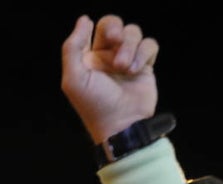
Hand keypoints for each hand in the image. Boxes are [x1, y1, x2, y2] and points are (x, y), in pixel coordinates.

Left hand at [60, 14, 159, 143]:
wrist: (121, 124)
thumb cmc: (94, 105)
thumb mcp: (74, 79)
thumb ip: (72, 48)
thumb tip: (84, 19)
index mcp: (89, 58)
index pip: (92, 29)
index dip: (93, 27)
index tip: (96, 34)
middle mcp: (107, 57)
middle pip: (113, 24)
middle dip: (115, 27)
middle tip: (115, 40)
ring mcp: (128, 60)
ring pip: (133, 32)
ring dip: (129, 46)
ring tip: (123, 67)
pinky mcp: (145, 66)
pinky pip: (149, 44)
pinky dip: (144, 53)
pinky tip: (136, 70)